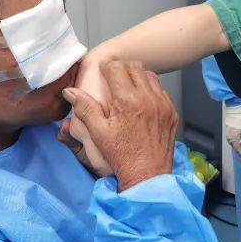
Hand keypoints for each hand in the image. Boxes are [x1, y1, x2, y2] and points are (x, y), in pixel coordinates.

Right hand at [63, 60, 177, 190]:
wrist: (147, 175)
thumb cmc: (121, 155)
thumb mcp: (98, 132)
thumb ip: (84, 108)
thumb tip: (69, 91)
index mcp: (127, 100)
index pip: (117, 68)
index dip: (107, 66)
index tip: (102, 70)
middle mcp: (148, 98)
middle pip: (135, 67)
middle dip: (122, 68)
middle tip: (114, 76)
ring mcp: (162, 105)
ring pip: (151, 77)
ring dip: (138, 77)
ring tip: (128, 86)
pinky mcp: (171, 113)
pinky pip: (161, 91)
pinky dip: (151, 90)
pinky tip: (142, 100)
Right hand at [224, 103, 240, 158]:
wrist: (235, 109)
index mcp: (234, 137)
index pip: (237, 148)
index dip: (240, 153)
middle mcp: (228, 136)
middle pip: (233, 145)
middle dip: (238, 149)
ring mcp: (226, 132)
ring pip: (231, 142)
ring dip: (235, 145)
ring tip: (240, 147)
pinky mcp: (226, 129)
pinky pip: (229, 138)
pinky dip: (233, 140)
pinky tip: (237, 140)